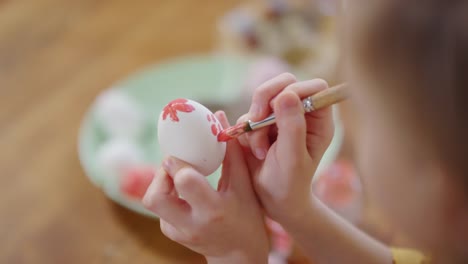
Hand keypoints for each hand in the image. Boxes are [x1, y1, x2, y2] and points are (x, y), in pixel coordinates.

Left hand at [143, 111, 268, 263]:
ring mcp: (178, 232)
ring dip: (163, 182)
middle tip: (175, 163)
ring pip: (153, 200)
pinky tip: (186, 192)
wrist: (238, 254)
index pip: (184, 181)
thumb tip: (218, 117)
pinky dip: (169, 193)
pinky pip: (160, 206)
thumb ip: (231, 152)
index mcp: (213, 209)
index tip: (181, 151)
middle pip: (154, 197)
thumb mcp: (245, 186)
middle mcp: (191, 224)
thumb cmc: (247, 216)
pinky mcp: (171, 233)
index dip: (178, 162)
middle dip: (161, 174)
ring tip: (182, 175)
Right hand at [238, 73, 333, 224]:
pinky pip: (248, 114)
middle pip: (284, 83)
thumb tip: (287, 95)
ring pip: (262, 98)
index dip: (296, 91)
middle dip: (265, 99)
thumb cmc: (289, 183)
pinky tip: (254, 151)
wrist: (271, 200)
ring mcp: (279, 117)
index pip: (314, 87)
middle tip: (257, 119)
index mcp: (318, 121)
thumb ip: (292, 126)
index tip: (279, 108)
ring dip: (254, 122)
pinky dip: (246, 131)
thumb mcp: (292, 157)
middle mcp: (300, 114)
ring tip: (260, 150)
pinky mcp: (260, 124)